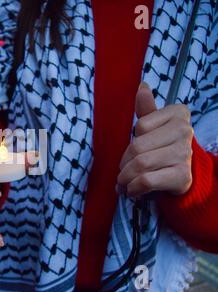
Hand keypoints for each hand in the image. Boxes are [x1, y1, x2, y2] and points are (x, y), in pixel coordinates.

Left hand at [117, 83, 193, 197]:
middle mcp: (185, 131)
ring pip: (140, 165)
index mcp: (179, 113)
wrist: (181, 175)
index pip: (141, 126)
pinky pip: (147, 180)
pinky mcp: (182, 176)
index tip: (135, 151)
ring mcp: (185, 154)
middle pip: (138, 147)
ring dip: (125, 178)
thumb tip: (142, 86)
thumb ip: (146, 109)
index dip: (131, 142)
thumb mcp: (154, 126)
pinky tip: (133, 190)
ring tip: (123, 183)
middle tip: (121, 173)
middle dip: (123, 164)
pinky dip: (134, 188)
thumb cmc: (162, 146)